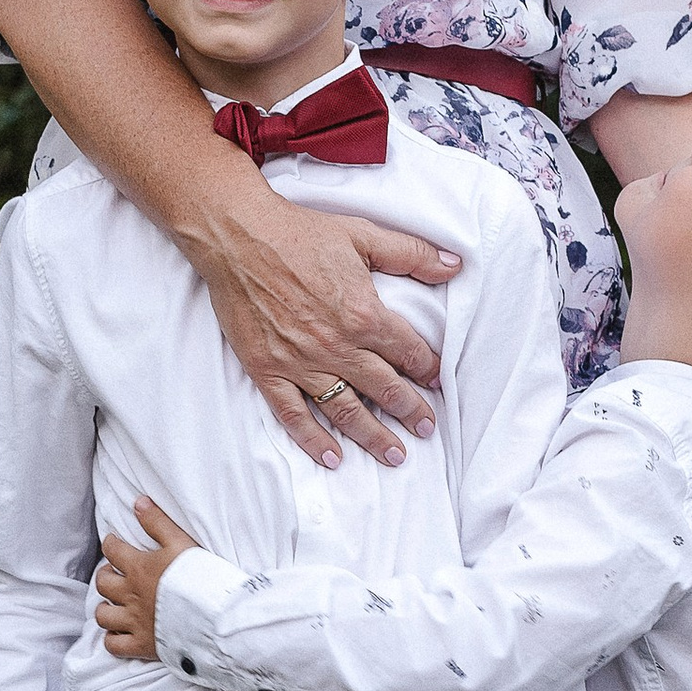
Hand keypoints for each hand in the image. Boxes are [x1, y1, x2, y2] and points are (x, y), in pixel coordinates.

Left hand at [94, 495, 203, 660]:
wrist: (215, 616)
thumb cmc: (202, 577)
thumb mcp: (181, 542)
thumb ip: (158, 522)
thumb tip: (138, 502)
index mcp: (139, 568)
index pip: (112, 550)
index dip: (111, 543)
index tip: (114, 542)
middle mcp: (131, 595)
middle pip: (103, 583)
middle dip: (105, 576)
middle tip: (115, 574)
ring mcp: (134, 622)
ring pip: (103, 615)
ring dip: (105, 608)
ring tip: (114, 604)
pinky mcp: (142, 645)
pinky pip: (114, 645)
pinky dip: (113, 639)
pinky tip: (120, 632)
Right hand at [190, 178, 457, 473]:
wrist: (238, 237)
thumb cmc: (299, 233)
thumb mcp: (363, 235)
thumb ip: (411, 254)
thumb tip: (453, 265)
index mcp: (364, 314)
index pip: (408, 352)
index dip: (428, 369)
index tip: (436, 381)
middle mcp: (337, 346)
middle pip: (384, 388)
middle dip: (411, 411)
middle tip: (426, 429)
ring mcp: (301, 363)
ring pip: (346, 410)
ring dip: (374, 436)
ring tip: (394, 455)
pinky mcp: (268, 371)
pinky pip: (294, 415)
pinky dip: (313, 440)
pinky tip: (332, 458)